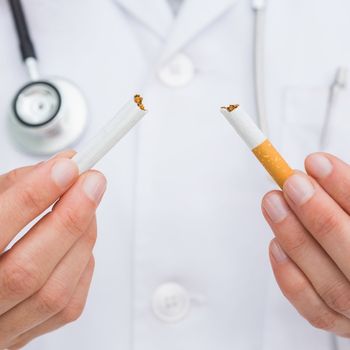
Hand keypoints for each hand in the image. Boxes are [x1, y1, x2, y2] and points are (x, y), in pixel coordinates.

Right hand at [0, 152, 105, 348]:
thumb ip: (19, 186)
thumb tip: (66, 166)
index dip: (33, 196)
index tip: (66, 168)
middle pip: (28, 270)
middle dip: (70, 219)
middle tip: (92, 183)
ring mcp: (1, 328)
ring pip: (54, 293)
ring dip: (81, 241)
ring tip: (88, 208)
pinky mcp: (27, 336)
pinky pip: (68, 306)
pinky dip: (83, 266)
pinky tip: (80, 245)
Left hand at [262, 153, 349, 337]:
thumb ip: (344, 194)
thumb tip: (312, 169)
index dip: (344, 188)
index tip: (316, 163)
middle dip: (319, 215)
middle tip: (291, 182)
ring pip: (330, 286)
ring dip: (296, 240)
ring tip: (273, 203)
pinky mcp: (340, 323)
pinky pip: (313, 309)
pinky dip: (290, 277)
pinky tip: (275, 244)